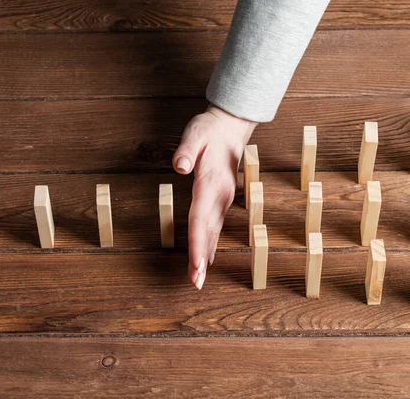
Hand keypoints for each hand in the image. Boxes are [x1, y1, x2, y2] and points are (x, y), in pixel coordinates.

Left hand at [173, 106, 257, 289]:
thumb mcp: (195, 132)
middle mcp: (220, 196)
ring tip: (199, 279)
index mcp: (211, 183)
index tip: (196, 265)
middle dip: (202, 259)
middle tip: (196, 283)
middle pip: (208, 232)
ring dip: (206, 257)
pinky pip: (215, 228)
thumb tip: (179, 166)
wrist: (231, 127)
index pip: (201, 218)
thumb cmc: (209, 130)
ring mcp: (223, 200)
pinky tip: (206, 260)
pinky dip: (209, 246)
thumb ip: (186, 150)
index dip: (198, 244)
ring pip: (213, 233)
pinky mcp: (222, 201)